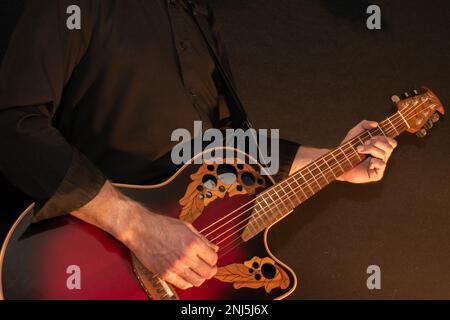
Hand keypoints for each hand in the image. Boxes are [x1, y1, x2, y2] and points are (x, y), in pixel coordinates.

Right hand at [71, 182, 217, 289]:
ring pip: (197, 281)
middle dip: (210, 269)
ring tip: (196, 271)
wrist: (140, 229)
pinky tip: (186, 274)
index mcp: (193, 242)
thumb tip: (215, 248)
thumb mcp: (186, 227)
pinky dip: (188, 282)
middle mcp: (186, 256)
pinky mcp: (165, 273)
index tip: (210, 257)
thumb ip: (202, 239)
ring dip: (200, 277)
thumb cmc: (162, 225)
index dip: (213, 258)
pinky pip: (183, 285)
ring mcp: (175, 266)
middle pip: (208, 272)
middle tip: (207, 266)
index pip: (213, 258)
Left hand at [338, 120, 397, 182]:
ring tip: (359, 149)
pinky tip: (367, 162)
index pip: (392, 142)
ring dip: (370, 149)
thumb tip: (376, 124)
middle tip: (364, 143)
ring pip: (384, 154)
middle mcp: (381, 157)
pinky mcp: (376, 175)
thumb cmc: (348, 148)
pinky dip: (374, 161)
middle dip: (376, 142)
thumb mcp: (355, 132)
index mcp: (380, 149)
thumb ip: (364, 124)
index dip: (383, 138)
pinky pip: (382, 165)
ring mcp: (379, 166)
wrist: (338, 161)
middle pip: (389, 147)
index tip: (371, 138)